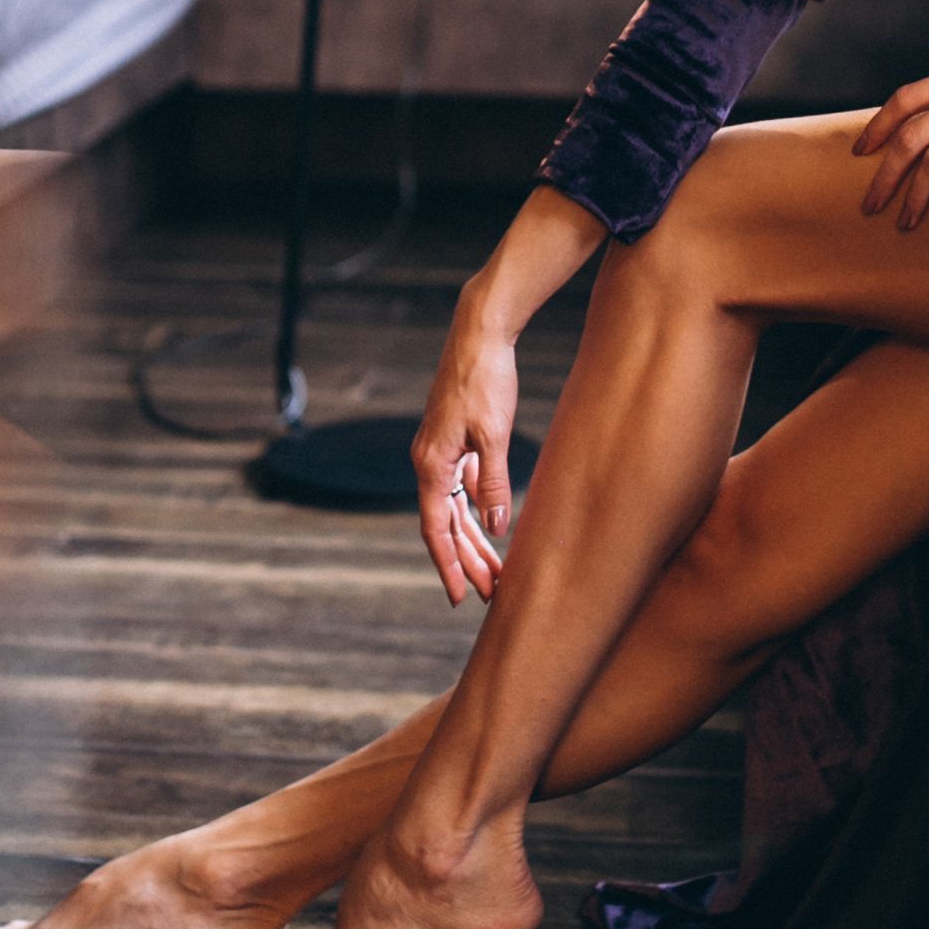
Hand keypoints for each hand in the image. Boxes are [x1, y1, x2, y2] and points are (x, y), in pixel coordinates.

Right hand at [411, 287, 520, 606]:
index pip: (437, 528)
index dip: (449, 565)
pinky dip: (479, 508)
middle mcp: (431, 461)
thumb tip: (497, 526)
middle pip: (447, 524)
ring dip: (475, 539)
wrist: (481, 332)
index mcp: (432, 463)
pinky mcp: (456, 440)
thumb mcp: (494, 433)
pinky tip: (496, 525)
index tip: (460, 596)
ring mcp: (442, 451)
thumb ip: (494, 481)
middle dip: (467, 560)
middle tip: (491, 593)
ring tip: (496, 570)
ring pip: (456, 507)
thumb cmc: (485, 379)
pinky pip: (464, 486)